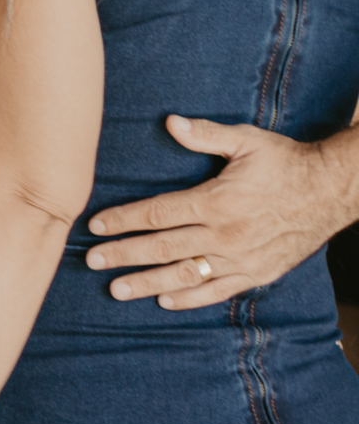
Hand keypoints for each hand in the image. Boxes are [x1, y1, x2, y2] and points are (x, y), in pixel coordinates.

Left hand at [84, 115, 355, 307]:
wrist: (333, 191)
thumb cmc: (286, 161)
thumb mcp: (247, 140)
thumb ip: (206, 134)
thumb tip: (170, 121)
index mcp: (217, 201)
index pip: (157, 214)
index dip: (123, 220)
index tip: (96, 226)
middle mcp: (225, 235)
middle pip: (162, 247)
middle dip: (123, 254)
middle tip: (91, 262)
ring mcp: (241, 258)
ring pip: (185, 274)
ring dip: (148, 283)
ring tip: (117, 290)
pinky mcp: (258, 273)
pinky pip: (219, 290)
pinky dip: (191, 298)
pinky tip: (166, 301)